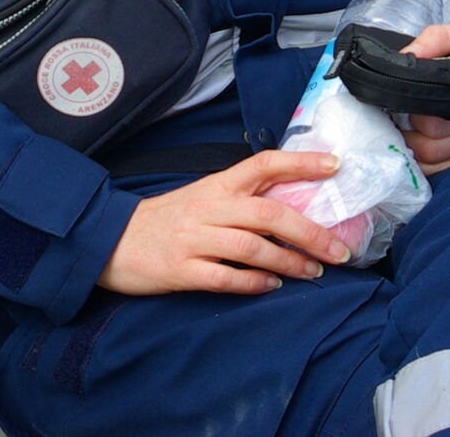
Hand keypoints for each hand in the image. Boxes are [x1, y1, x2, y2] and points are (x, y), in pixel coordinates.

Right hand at [98, 150, 351, 295]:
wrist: (110, 240)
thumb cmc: (165, 219)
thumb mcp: (202, 197)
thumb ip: (240, 198)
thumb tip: (292, 203)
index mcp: (216, 185)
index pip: (263, 164)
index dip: (301, 163)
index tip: (336, 166)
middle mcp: (208, 208)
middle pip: (268, 213)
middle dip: (310, 233)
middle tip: (339, 251)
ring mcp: (194, 240)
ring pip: (253, 248)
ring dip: (289, 262)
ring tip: (312, 272)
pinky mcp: (181, 270)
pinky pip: (225, 278)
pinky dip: (254, 283)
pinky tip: (272, 286)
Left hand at [399, 23, 449, 174]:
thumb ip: (438, 38)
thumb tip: (407, 56)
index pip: (434, 121)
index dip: (410, 112)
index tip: (401, 99)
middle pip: (433, 147)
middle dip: (410, 133)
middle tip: (401, 115)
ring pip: (440, 165)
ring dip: (418, 152)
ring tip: (411, 129)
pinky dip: (435, 162)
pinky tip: (427, 142)